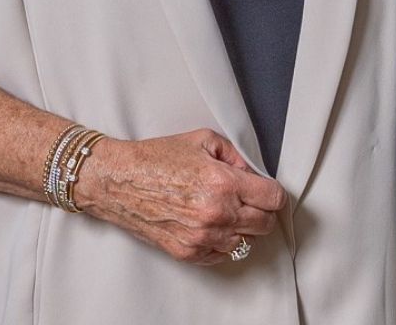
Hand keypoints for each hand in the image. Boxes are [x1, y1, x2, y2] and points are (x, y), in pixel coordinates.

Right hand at [75, 128, 286, 264]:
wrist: (120, 181)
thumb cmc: (156, 159)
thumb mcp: (204, 140)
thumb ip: (236, 155)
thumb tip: (252, 172)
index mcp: (223, 183)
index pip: (273, 199)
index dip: (275, 194)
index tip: (270, 191)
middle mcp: (216, 214)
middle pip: (264, 224)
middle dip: (262, 210)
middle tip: (251, 199)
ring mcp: (201, 237)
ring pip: (245, 242)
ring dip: (242, 228)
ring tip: (227, 210)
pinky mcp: (187, 252)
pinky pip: (221, 255)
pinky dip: (222, 242)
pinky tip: (212, 224)